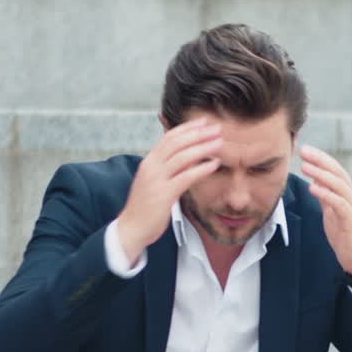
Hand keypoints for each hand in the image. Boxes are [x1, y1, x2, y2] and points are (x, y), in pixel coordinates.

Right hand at [117, 119, 222, 262]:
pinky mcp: (163, 195)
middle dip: (198, 134)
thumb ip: (168, 169)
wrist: (132, 228)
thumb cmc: (145, 207)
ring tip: (219, 143)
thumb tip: (188, 159)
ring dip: (203, 147)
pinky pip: (186, 177)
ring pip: (182, 157)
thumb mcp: (155, 182)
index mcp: (148, 162)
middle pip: (177, 143)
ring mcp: (156, 180)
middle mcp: (151, 167)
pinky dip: (202, 169)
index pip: (168, 138)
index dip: (187, 128)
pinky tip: (214, 164)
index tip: (203, 122)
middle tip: (216, 129)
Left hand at [300, 145, 351, 275]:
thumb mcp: (331, 213)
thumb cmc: (345, 236)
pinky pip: (339, 203)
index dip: (321, 158)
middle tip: (304, 150)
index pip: (335, 170)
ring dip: (321, 173)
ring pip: (339, 184)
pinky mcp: (351, 220)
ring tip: (305, 165)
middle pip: (338, 172)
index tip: (306, 150)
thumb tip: (315, 181)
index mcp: (347, 194)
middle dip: (320, 160)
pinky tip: (312, 187)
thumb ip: (325, 196)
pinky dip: (326, 194)